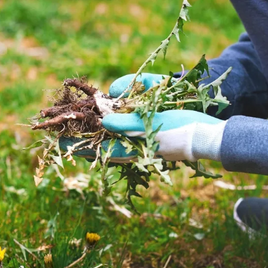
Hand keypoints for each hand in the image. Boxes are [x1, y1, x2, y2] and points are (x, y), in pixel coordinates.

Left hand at [59, 73, 226, 162]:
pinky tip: (107, 120)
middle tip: (63, 133)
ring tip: (79, 127)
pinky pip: (125, 132)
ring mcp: (139, 141)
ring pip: (111, 138)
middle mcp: (131, 146)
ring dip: (96, 133)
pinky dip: (114, 126)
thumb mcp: (152, 125)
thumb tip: (104, 120)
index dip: (79, 144)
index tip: (60, 140)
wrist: (207, 136)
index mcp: (131, 148)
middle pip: (101, 144)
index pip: (98, 148)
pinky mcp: (148, 133)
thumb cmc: (181, 131)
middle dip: (83, 138)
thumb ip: (127, 124)